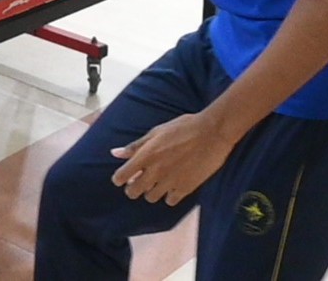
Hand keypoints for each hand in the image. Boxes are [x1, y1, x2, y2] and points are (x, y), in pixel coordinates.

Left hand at [110, 111, 229, 205]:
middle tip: (138, 182)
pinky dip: (169, 195)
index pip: (121, 177)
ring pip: (151, 198)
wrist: (212, 132)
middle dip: (133, 188)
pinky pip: (170, 201)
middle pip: (134, 192)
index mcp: (145, 155)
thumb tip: (115, 153)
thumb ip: (135, 146)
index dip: (119, 178)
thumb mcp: (156, 132)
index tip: (123, 177)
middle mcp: (155, 171)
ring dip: (151, 191)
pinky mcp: (185, 188)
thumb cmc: (184, 127)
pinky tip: (173, 185)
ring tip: (158, 182)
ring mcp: (170, 181)